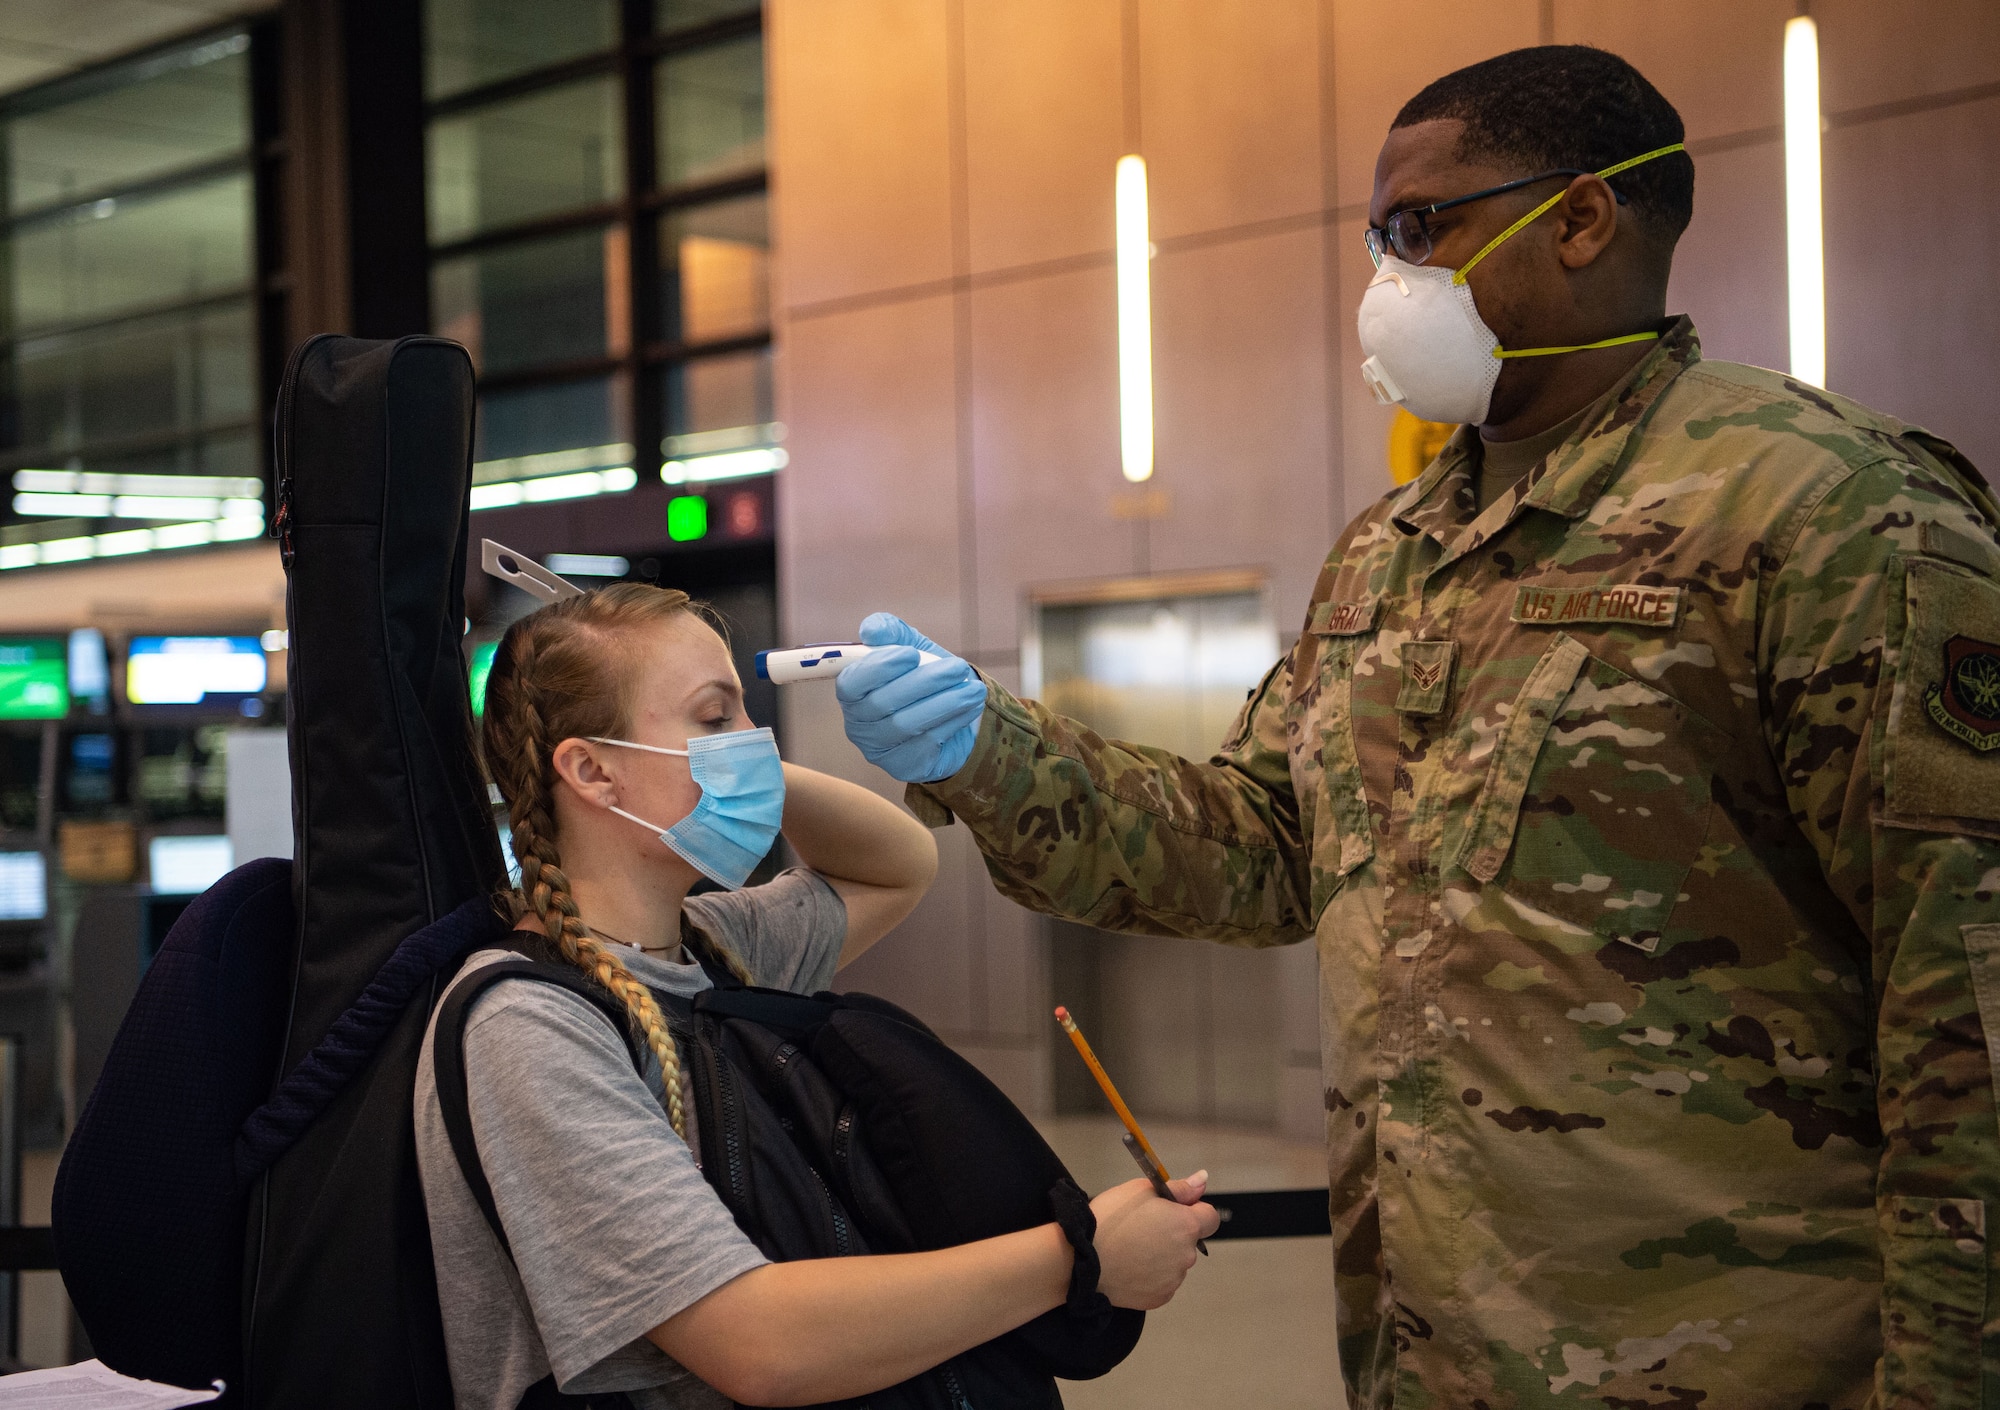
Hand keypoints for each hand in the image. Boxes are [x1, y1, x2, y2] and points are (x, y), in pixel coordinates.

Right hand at [835, 614, 987, 783]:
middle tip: (958, 667)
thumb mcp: (908, 647)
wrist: (947, 713)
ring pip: (908, 724)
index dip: (878, 668)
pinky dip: (953, 720)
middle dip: (925, 682)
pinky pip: (928, 742)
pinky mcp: (903, 765)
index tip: (911, 654)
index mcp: (852, 693)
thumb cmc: (919, 677)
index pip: (851, 683)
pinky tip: (971, 706)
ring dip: (945, 703)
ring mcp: (879, 749)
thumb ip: (890, 632)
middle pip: (883, 704)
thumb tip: (871, 630)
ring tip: (974, 688)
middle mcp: (858, 725)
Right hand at [1088, 1174, 1217, 1309]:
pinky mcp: (1159, 1298)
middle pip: (1189, 1241)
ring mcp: (1174, 1280)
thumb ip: (1178, 1189)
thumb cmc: (1110, 1218)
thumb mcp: (1141, 1190)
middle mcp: (1187, 1256)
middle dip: (1172, 1233)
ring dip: (1162, 1255)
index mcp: (1186, 1226)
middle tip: (1141, 1228)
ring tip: (1130, 1249)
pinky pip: (1162, 1282)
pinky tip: (1129, 1267)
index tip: (1171, 1210)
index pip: (1210, 1218)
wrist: (1080, 1259)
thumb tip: (1203, 1180)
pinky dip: (1151, 1275)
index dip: (1193, 1210)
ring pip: (1175, 1262)